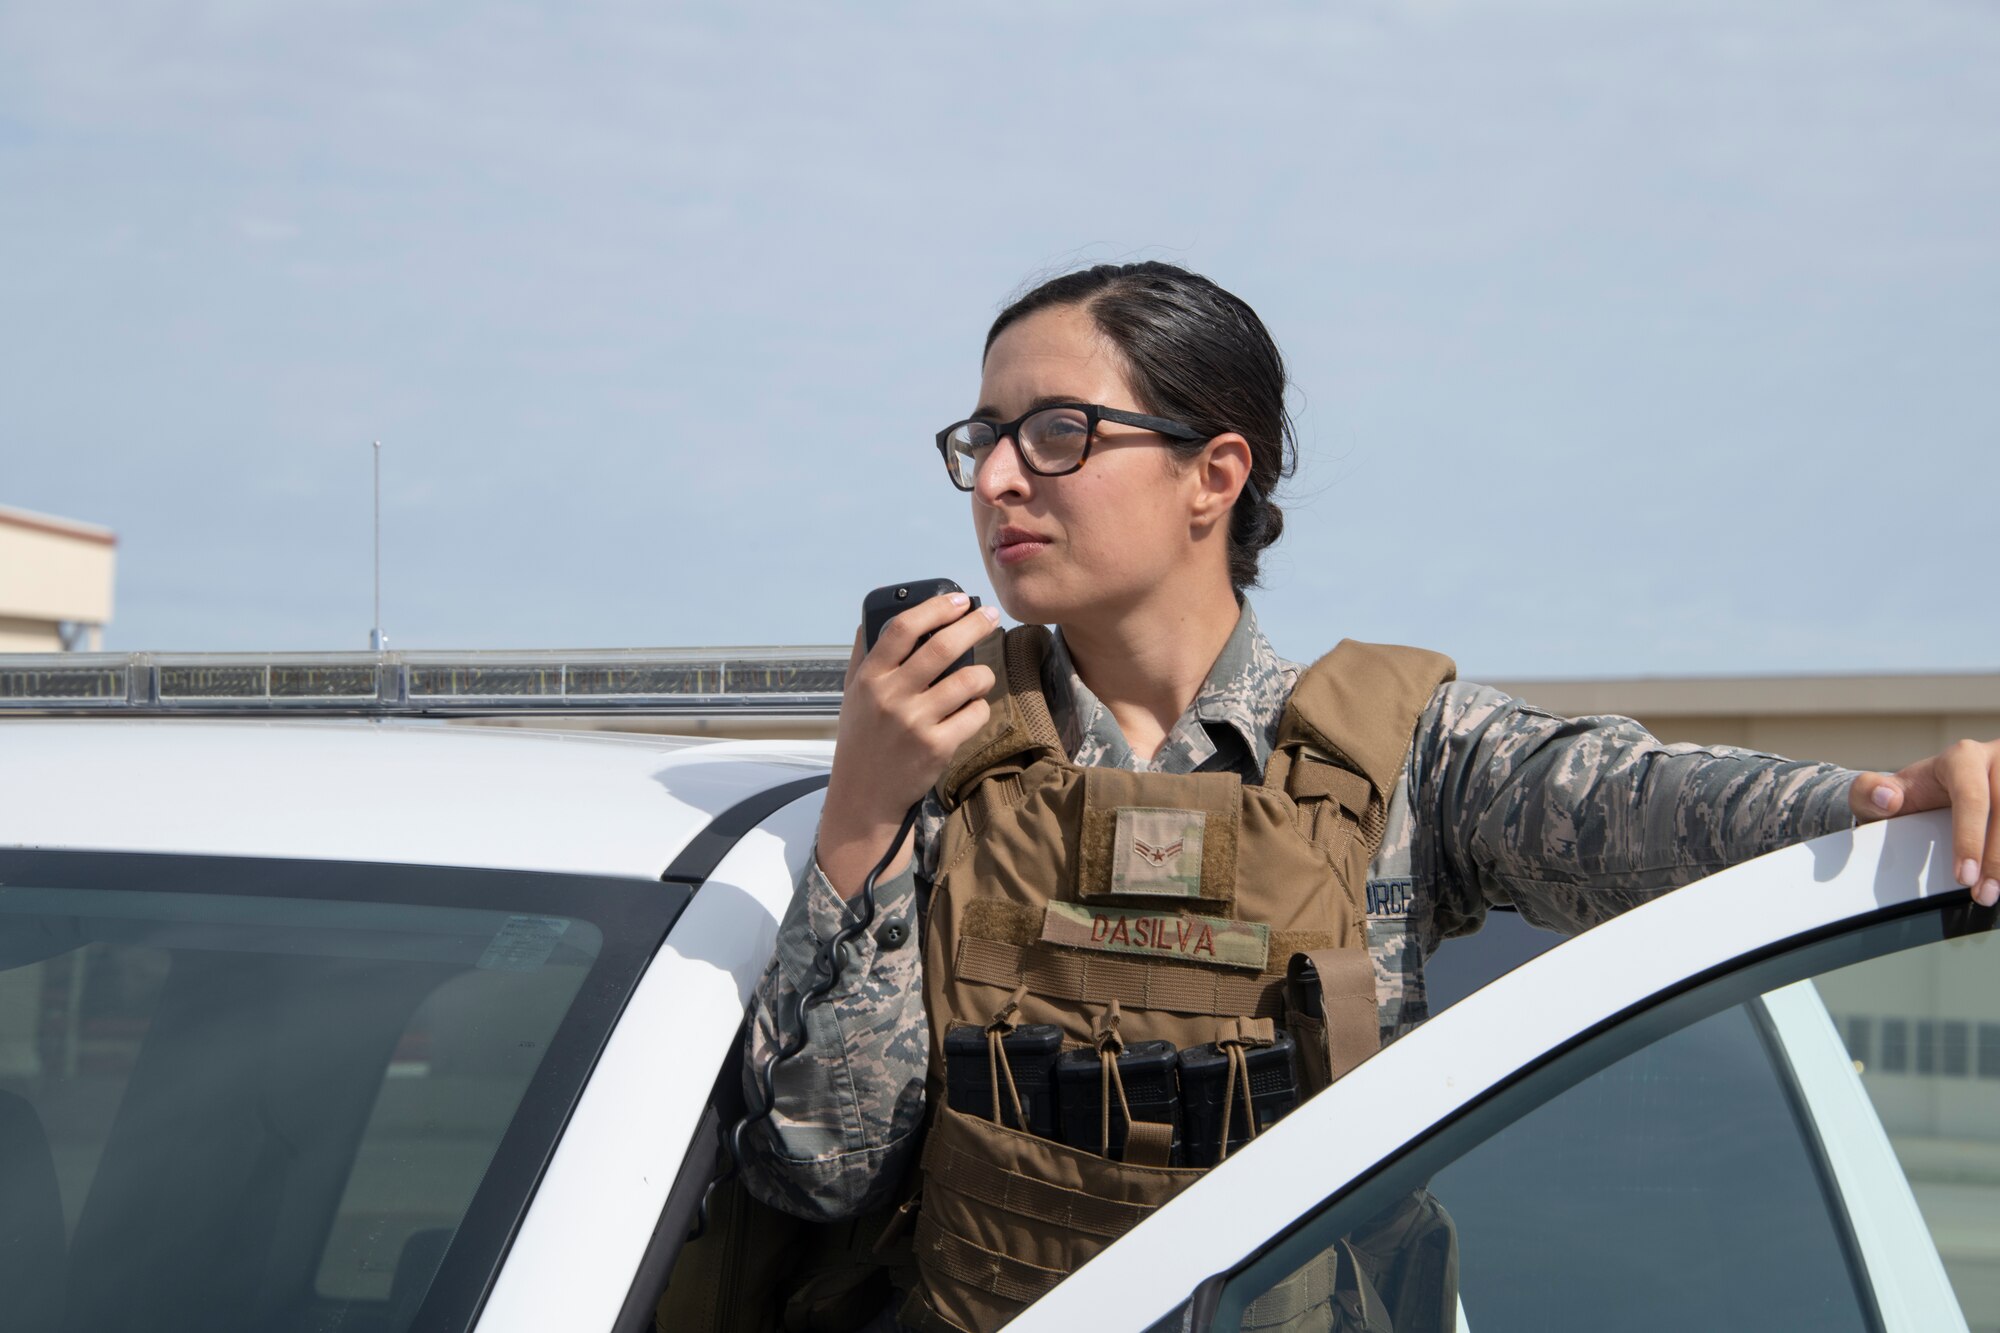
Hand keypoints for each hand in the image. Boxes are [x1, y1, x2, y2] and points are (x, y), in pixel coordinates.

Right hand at [817, 592, 999, 898]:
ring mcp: (915, 723)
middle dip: (973, 625)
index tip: (957, 598)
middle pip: (941, 647)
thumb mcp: (852, 696)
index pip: (902, 629)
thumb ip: (863, 656)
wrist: (864, 797)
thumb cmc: (863, 740)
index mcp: (869, 678)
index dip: (934, 608)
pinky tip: (971, 710)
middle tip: (990, 615)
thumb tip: (872, 616)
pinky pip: (975, 714)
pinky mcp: (937, 747)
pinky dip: (979, 707)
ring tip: (981, 675)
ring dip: (982, 673)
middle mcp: (890, 697)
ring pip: (967, 680)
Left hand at [1850, 739, 1999, 905]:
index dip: (1971, 839)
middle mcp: (1998, 760)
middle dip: (1997, 858)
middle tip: (1984, 894)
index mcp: (1963, 758)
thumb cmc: (1910, 795)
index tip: (1964, 876)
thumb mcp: (1879, 794)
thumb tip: (1887, 798)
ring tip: (1995, 892)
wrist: (1932, 792)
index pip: (1972, 798)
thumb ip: (1868, 794)